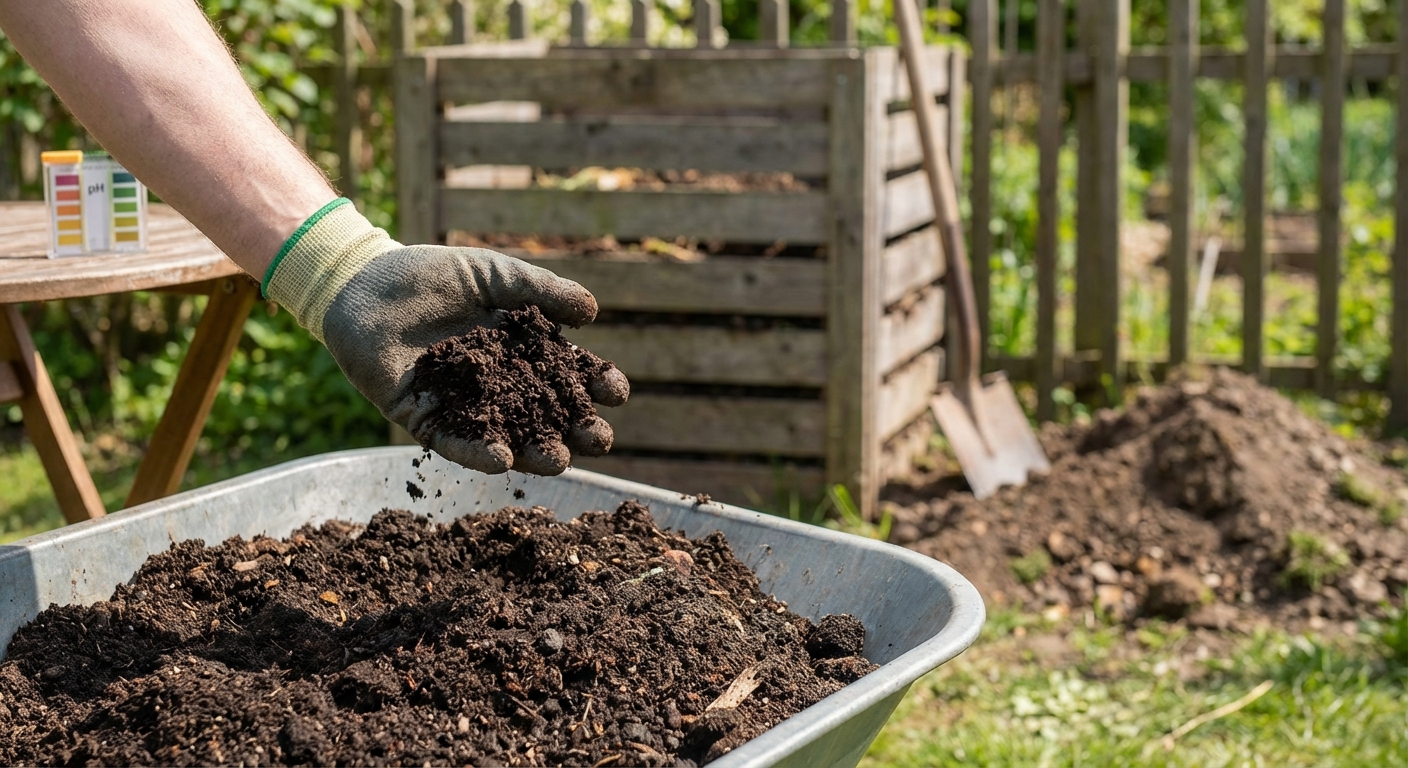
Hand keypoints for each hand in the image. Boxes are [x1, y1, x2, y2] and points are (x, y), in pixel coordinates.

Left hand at [263, 200, 628, 474]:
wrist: (366, 281)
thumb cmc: (434, 273)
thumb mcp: (494, 274)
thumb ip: (540, 291)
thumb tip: (591, 312)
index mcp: (523, 351)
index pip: (569, 374)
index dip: (595, 384)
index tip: (616, 391)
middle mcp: (500, 386)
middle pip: (547, 416)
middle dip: (577, 429)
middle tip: (600, 439)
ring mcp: (464, 406)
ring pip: (508, 437)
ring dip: (535, 452)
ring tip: (560, 461)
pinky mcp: (424, 418)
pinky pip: (454, 442)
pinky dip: (477, 453)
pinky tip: (501, 460)